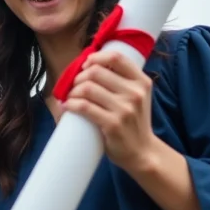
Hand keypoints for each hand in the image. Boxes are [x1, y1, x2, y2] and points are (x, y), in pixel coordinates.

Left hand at [61, 49, 158, 172]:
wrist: (142, 152)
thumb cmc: (134, 121)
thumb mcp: (137, 96)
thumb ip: (121, 80)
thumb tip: (88, 64)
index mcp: (141, 82)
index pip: (116, 57)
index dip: (96, 57)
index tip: (85, 65)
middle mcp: (135, 93)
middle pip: (95, 72)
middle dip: (79, 77)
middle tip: (74, 86)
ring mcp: (125, 109)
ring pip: (87, 88)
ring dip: (72, 91)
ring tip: (71, 98)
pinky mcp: (113, 124)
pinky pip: (84, 107)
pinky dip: (70, 104)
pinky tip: (67, 106)